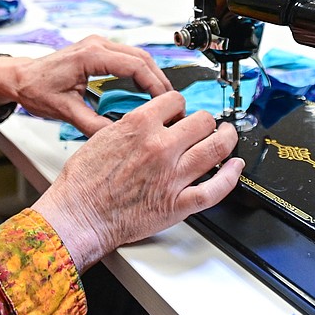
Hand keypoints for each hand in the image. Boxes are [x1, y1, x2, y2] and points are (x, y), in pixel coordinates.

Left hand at [0, 36, 170, 135]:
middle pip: (141, 58)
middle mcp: (96, 45)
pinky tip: (145, 90)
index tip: (166, 102)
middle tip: (172, 103)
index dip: (155, 84)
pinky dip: (140, 72)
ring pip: (137, 55)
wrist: (20, 78)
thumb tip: (118, 137)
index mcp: (90, 56)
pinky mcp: (97, 50)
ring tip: (162, 99)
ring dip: (152, 75)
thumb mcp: (65, 111)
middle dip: (159, 80)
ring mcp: (97, 45)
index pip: (135, 66)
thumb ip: (92, 125)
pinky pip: (127, 57)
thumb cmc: (36, 89)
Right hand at [32, 93, 242, 269]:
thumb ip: (131, 126)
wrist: (79, 214)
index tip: (181, 111)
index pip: (175, 100)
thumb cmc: (84, 181)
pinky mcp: (178, 204)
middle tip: (205, 125)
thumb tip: (150, 121)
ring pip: (216, 148)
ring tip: (228, 135)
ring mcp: (172, 176)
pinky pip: (215, 189)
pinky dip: (230, 176)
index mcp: (139, 126)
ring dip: (227, 139)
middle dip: (205, 120)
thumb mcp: (102, 136)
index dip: (180, 105)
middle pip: (202, 121)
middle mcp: (160, 147)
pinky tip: (235, 167)